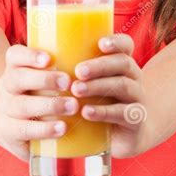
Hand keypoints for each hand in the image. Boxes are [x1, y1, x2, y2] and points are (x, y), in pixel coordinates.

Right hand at [0, 44, 79, 161]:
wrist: (17, 126)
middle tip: (68, 82)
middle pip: (17, 78)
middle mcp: (6, 86)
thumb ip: (66, 64)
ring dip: (49, 105)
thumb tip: (104, 47)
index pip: (14, 55)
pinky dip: (43, 129)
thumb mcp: (48, 76)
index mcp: (15, 67)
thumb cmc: (43, 93)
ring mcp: (5, 109)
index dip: (29, 55)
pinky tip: (61, 128)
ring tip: (73, 106)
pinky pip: (22, 130)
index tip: (49, 59)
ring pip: (20, 105)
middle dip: (44, 79)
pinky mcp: (9, 132)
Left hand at [70, 33, 148, 158]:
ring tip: (76, 90)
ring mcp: (137, 98)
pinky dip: (104, 112)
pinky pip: (124, 113)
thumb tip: (37, 57)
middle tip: (78, 71)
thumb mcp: (91, 84)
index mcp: (122, 63)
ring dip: (98, 86)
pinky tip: (87, 113)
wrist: (129, 134)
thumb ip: (73, 71)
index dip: (116, 41)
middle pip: (123, 63)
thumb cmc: (102, 101)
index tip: (100, 43)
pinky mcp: (136, 120)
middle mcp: (133, 77)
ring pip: (123, 86)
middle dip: (99, 65)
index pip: (126, 45)